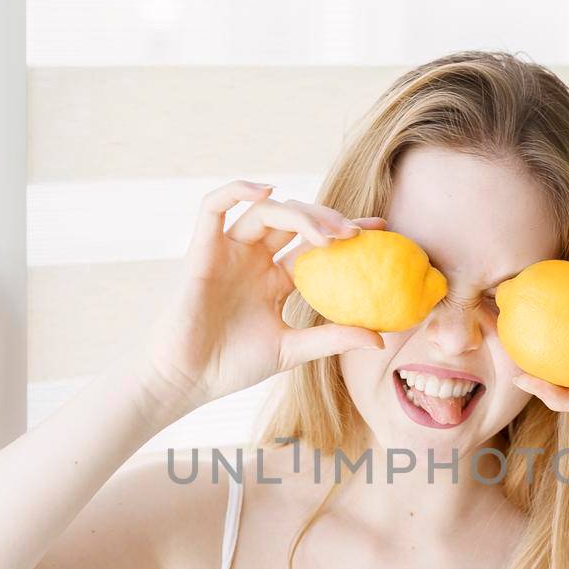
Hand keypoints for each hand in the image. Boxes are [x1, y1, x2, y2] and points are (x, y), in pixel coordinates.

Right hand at [145, 180, 386, 408]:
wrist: (188, 379)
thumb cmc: (233, 366)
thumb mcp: (293, 350)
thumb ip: (333, 339)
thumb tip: (380, 340)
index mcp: (274, 279)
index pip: (315, 246)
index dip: (346, 232)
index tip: (381, 229)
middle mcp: (253, 258)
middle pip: (294, 221)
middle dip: (327, 219)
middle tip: (355, 233)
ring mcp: (228, 251)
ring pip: (265, 209)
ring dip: (299, 213)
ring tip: (326, 234)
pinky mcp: (202, 249)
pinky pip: (215, 206)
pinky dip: (238, 189)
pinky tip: (268, 191)